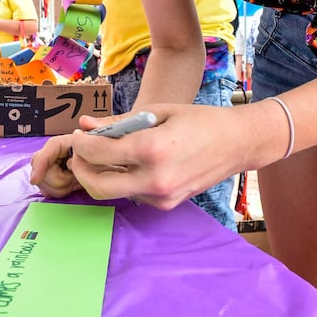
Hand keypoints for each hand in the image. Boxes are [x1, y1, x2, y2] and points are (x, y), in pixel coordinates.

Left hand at [31, 105, 264, 208]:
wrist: (237, 143)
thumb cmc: (198, 120)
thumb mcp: (157, 112)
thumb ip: (118, 122)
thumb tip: (85, 126)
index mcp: (153, 149)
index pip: (100, 153)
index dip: (82, 145)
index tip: (79, 136)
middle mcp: (156, 179)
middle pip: (98, 186)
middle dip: (81, 169)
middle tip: (81, 153)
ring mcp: (162, 196)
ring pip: (113, 193)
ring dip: (101, 175)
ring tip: (104, 154)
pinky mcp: (166, 204)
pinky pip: (132, 194)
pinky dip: (122, 180)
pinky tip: (129, 163)